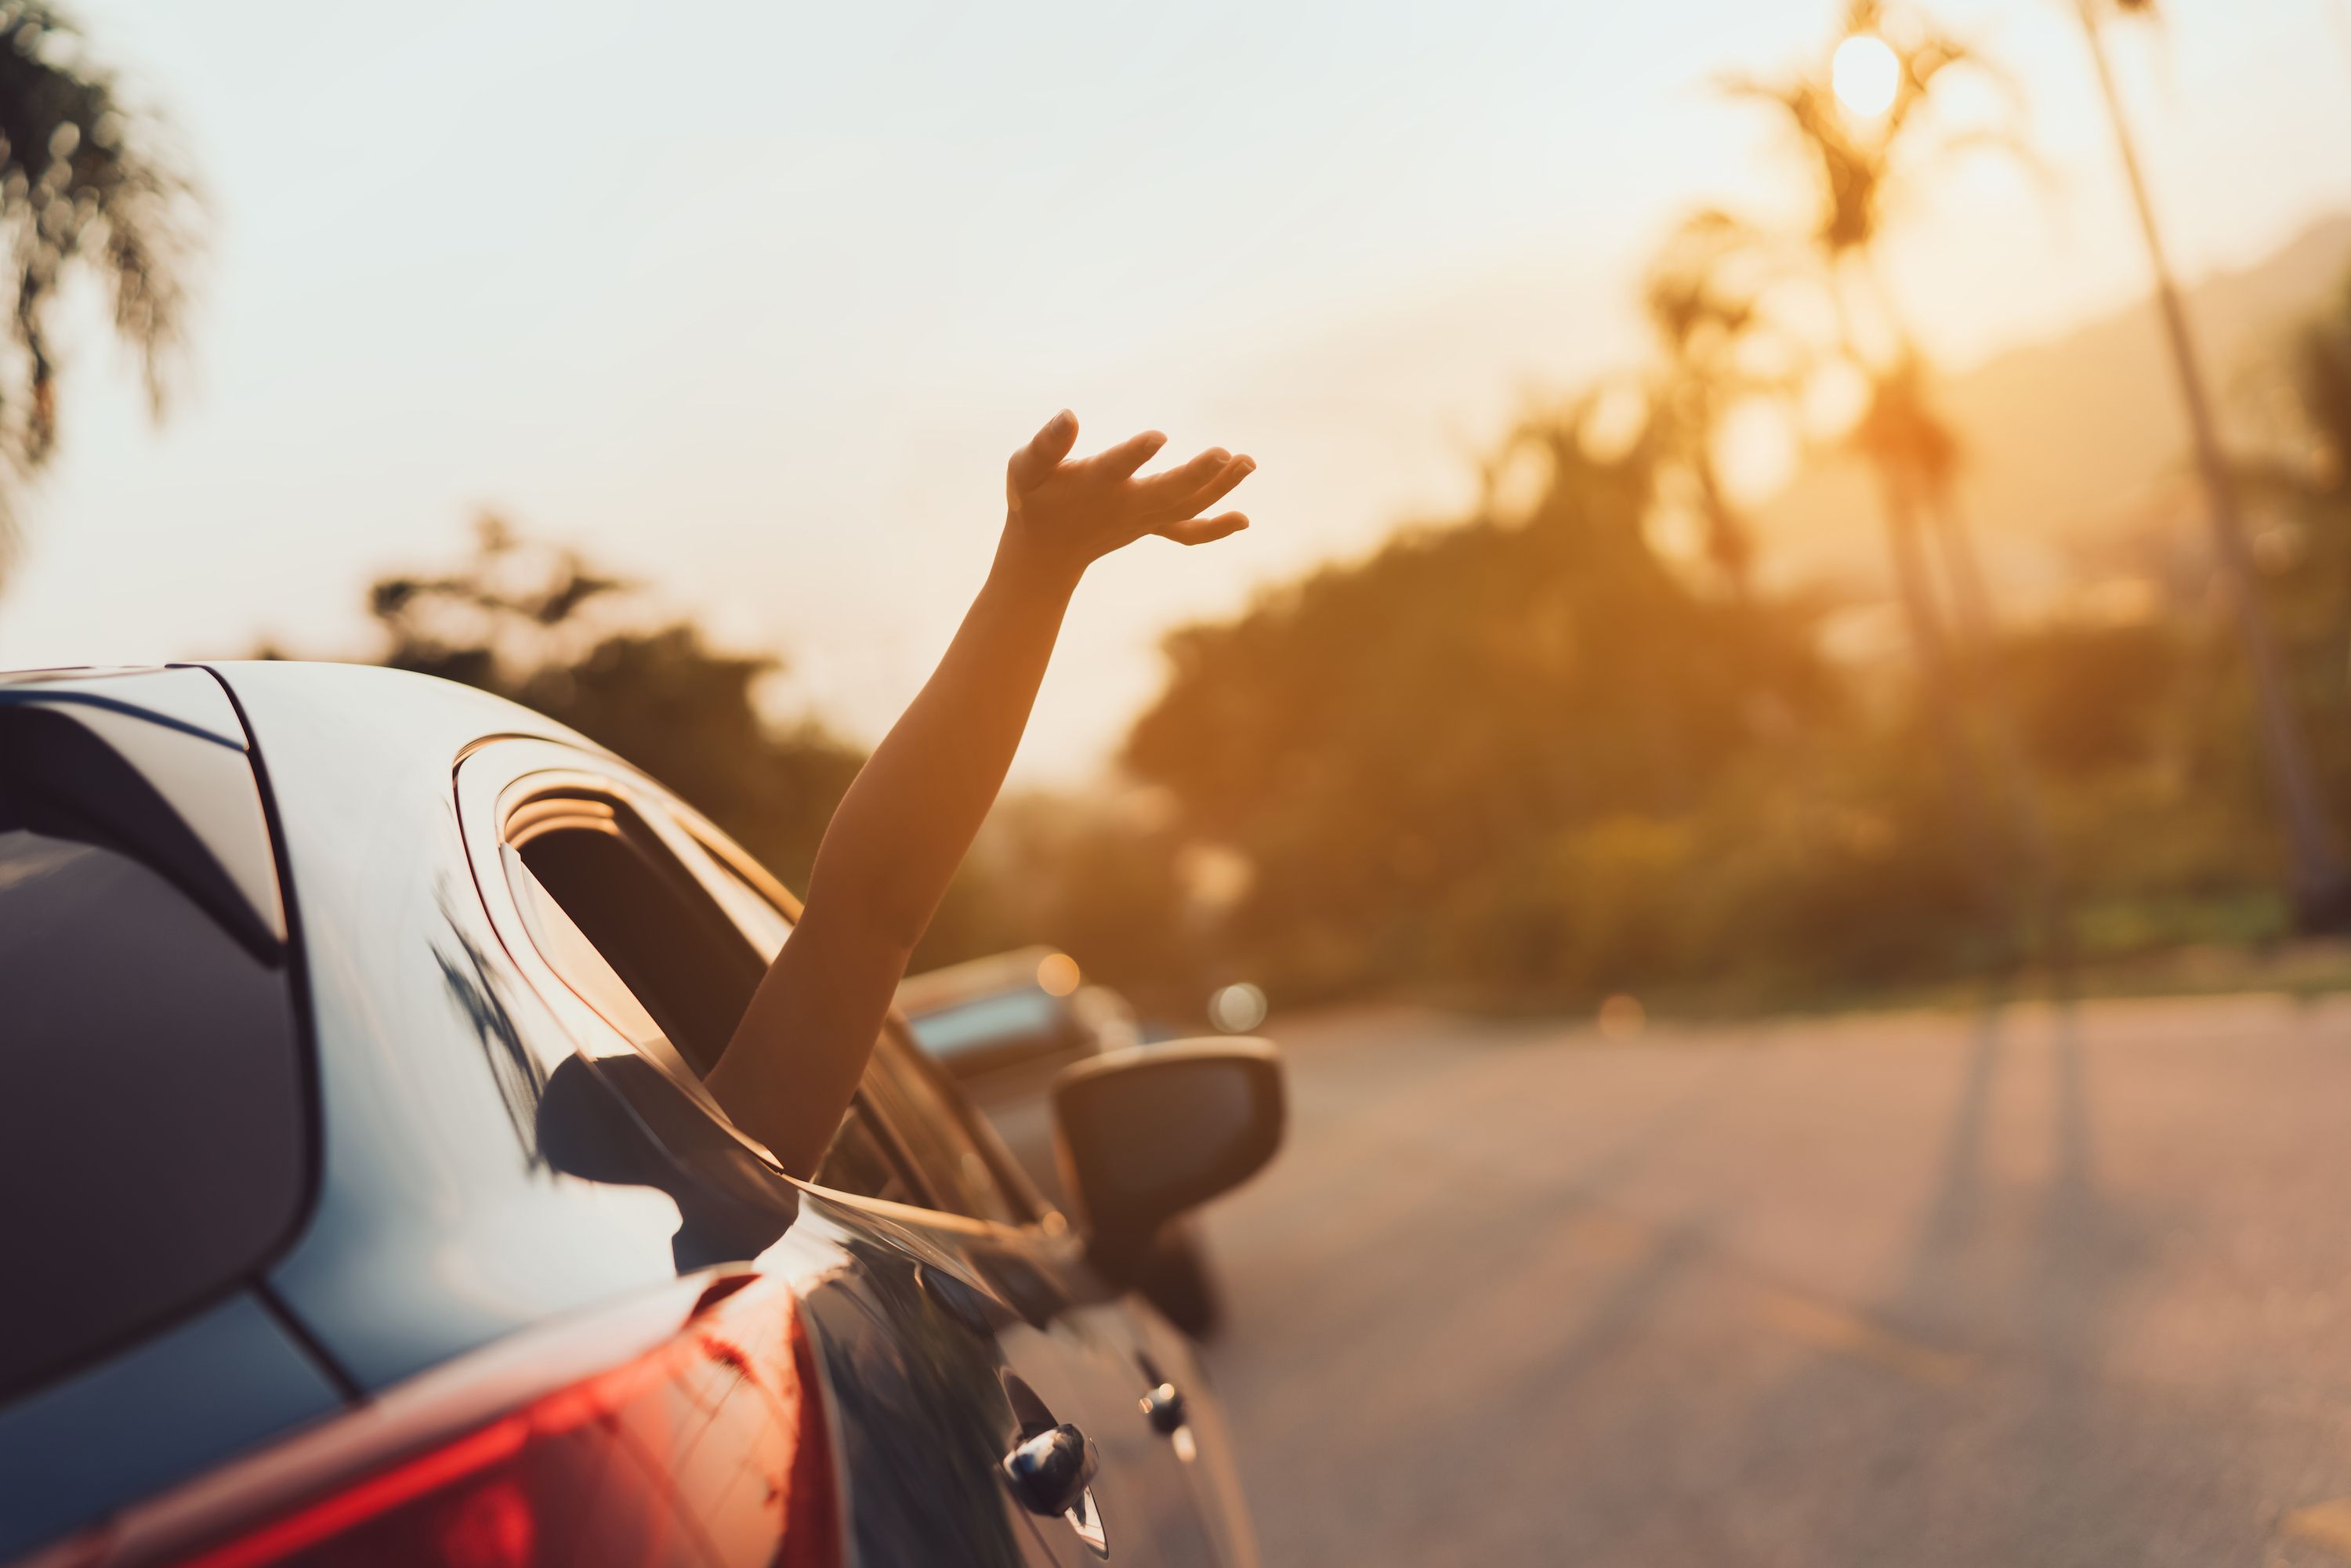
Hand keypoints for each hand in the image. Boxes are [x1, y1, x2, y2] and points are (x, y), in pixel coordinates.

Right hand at [1001, 410, 1255, 581]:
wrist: (1045, 552)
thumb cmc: (1033, 499)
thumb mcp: (1025, 469)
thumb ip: (1046, 445)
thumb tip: (1069, 415)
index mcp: (1092, 485)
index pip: (1115, 469)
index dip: (1134, 455)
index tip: (1158, 437)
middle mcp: (1124, 505)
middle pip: (1166, 493)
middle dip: (1197, 475)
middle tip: (1225, 454)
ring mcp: (1143, 519)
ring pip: (1187, 507)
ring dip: (1220, 488)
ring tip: (1248, 462)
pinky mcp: (1153, 524)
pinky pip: (1188, 531)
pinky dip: (1215, 528)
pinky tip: (1243, 519)